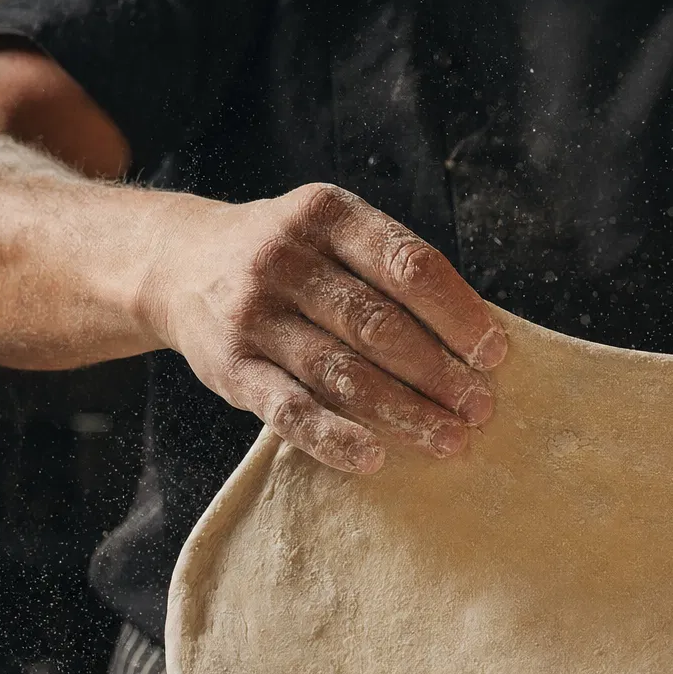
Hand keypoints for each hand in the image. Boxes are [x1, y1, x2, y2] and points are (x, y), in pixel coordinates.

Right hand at [140, 183, 504, 472]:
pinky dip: (334, 437)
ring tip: (449, 439)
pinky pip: (289, 409)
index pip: (408, 265)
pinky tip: (374, 458)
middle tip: (480, 408)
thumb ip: (390, 273)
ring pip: (341, 371)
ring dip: (403, 411)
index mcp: (326, 214)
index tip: (495, 355)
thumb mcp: (332, 234)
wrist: (177, 263)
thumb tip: (476, 341)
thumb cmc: (289, 259)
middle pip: (378, 324)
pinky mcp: (229, 365)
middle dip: (439, 372)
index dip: (458, 314)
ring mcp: (253, 313)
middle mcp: (285, 258)